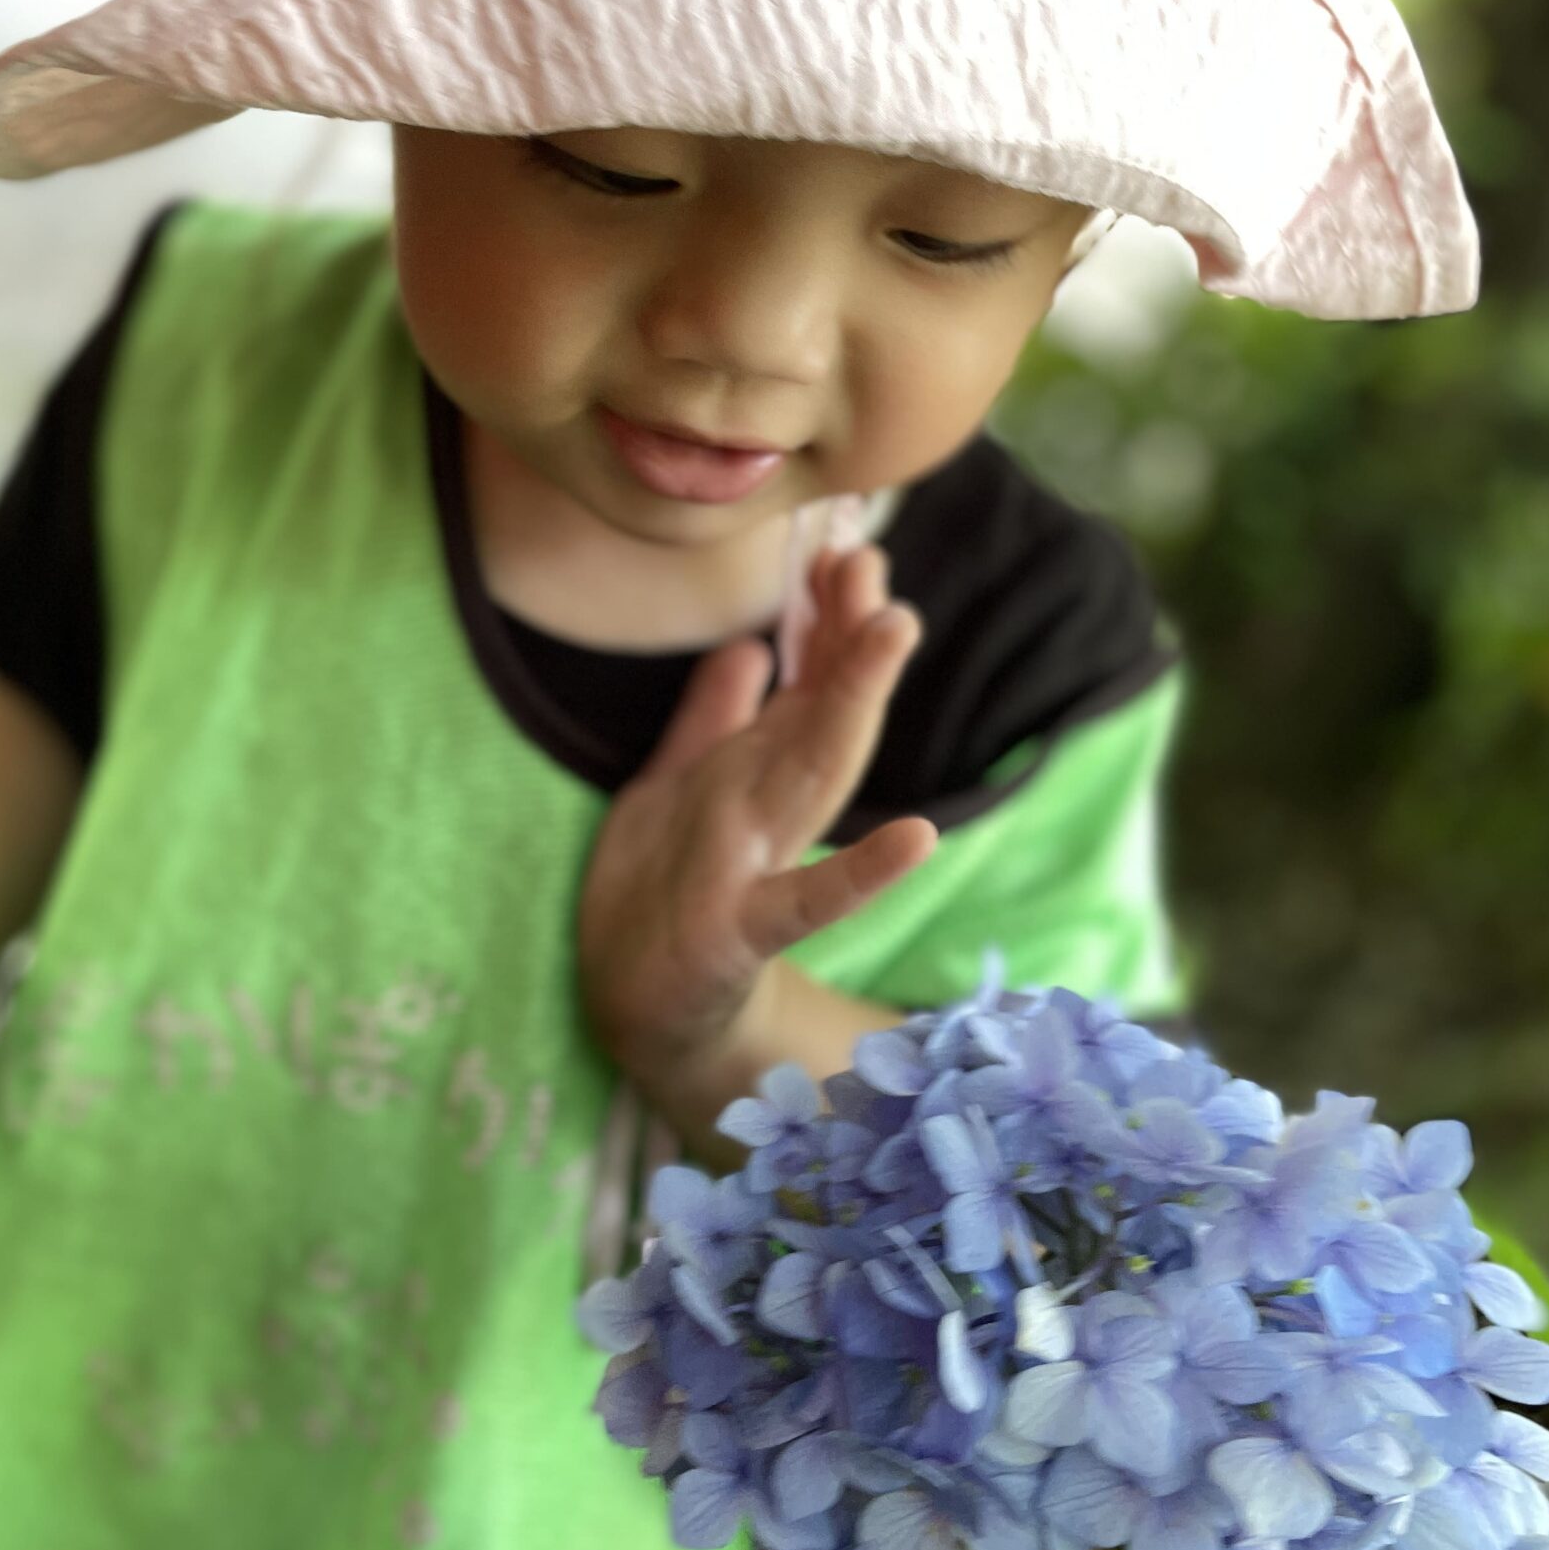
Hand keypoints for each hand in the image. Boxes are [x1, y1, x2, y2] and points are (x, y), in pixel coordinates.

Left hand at [577, 541, 938, 1105]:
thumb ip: (716, 720)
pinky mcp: (741, 932)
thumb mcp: (676, 787)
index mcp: (754, 772)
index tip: (846, 541)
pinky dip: (861, 870)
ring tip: (894, 633)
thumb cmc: (660, 895)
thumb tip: (756, 644)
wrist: (632, 1009)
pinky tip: (917, 836)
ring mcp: (762, 867)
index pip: (805, 681)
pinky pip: (803, 899)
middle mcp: (770, 810)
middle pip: (822, 710)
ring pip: (815, 773)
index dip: (826, 615)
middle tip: (876, 557)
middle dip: (852, 636)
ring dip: (855, 704)